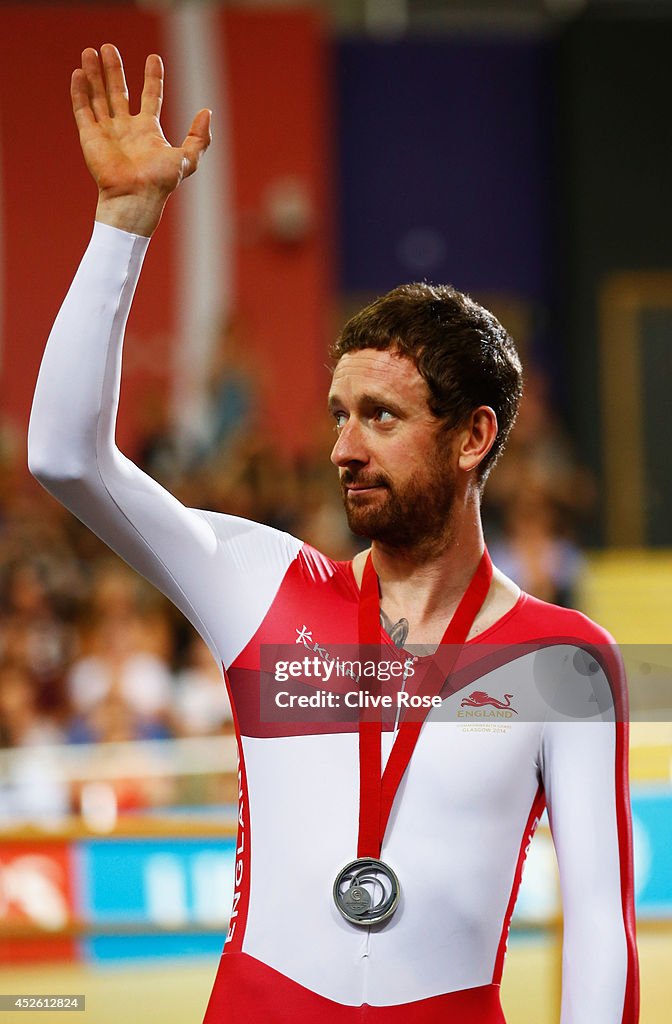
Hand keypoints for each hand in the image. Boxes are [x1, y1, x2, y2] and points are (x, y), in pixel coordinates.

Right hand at [71, 43, 210, 236]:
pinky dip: (80, 92)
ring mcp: (107, 132)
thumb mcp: (188, 159)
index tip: (154, 57)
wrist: (135, 197)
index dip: (153, 78)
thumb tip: (207, 111)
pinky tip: (79, 73)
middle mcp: (126, 128)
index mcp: (148, 130)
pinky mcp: (90, 137)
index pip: (151, 96)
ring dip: (94, 74)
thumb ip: (199, 138)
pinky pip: (83, 110)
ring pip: (99, 96)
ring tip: (90, 50)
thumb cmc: (161, 182)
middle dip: (114, 70)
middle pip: (118, 91)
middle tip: (108, 47)